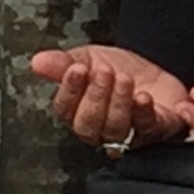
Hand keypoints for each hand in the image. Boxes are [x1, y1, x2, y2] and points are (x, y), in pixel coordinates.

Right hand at [31, 44, 193, 150]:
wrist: (153, 73)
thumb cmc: (117, 71)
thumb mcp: (87, 60)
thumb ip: (62, 63)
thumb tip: (36, 62)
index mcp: (78, 113)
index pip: (66, 111)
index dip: (70, 91)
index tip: (77, 69)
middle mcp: (101, 130)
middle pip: (90, 126)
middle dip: (96, 97)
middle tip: (104, 71)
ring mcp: (129, 134)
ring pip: (117, 130)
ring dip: (119, 103)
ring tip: (125, 79)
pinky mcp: (157, 130)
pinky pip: (149, 128)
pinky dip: (145, 113)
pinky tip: (144, 97)